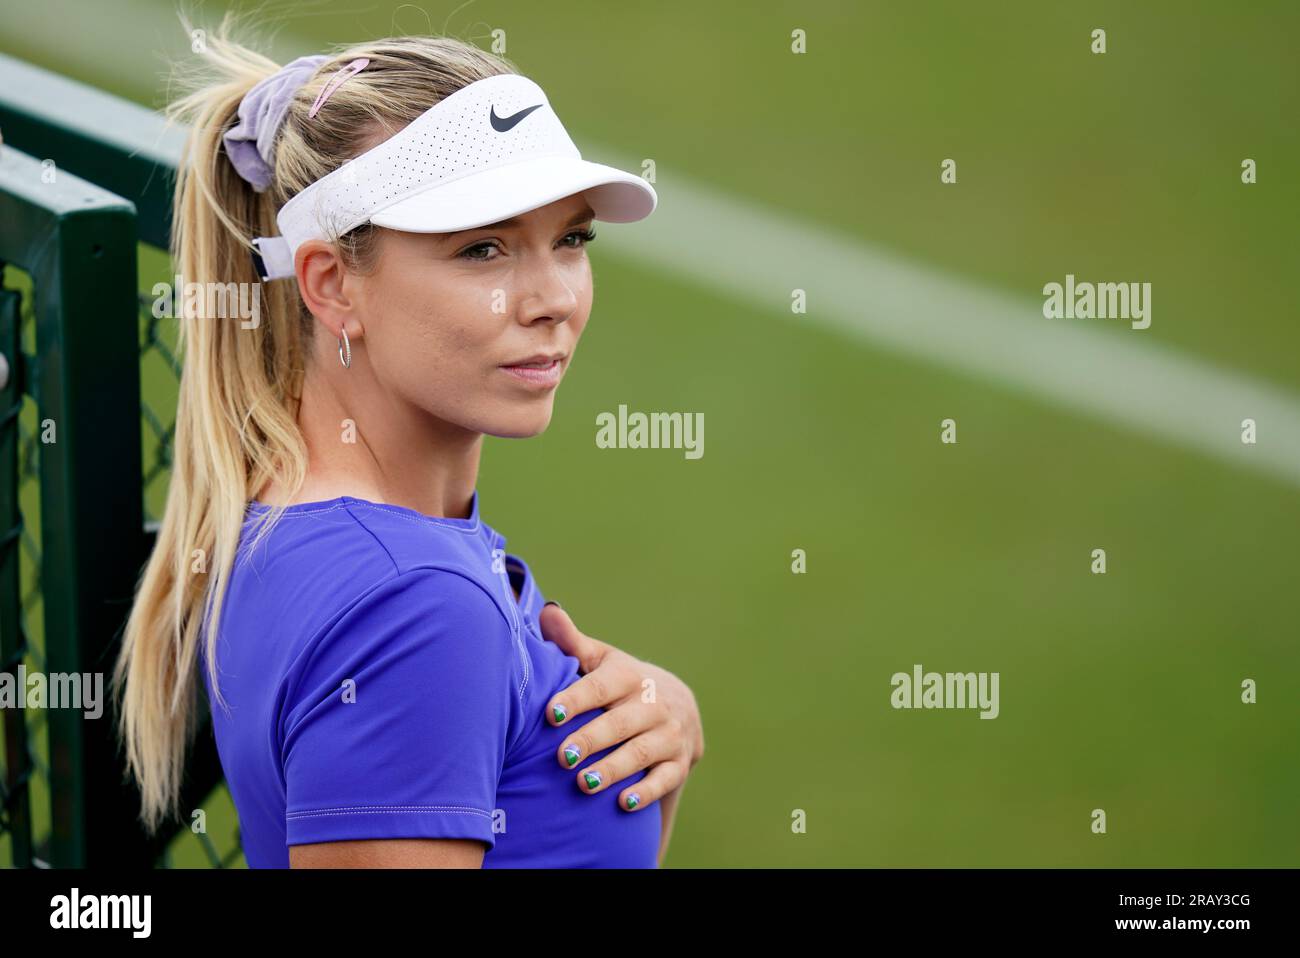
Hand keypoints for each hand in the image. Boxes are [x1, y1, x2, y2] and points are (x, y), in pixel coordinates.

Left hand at [539, 602, 702, 810]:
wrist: (677, 706)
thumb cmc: (621, 684)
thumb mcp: (601, 661)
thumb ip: (571, 643)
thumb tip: (547, 610)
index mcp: (628, 676)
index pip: (601, 686)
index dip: (576, 699)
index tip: (551, 714)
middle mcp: (653, 703)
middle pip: (620, 723)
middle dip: (591, 740)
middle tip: (561, 757)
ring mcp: (669, 734)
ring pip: (641, 752)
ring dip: (613, 768)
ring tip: (583, 784)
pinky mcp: (679, 762)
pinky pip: (664, 779)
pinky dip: (646, 792)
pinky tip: (623, 803)